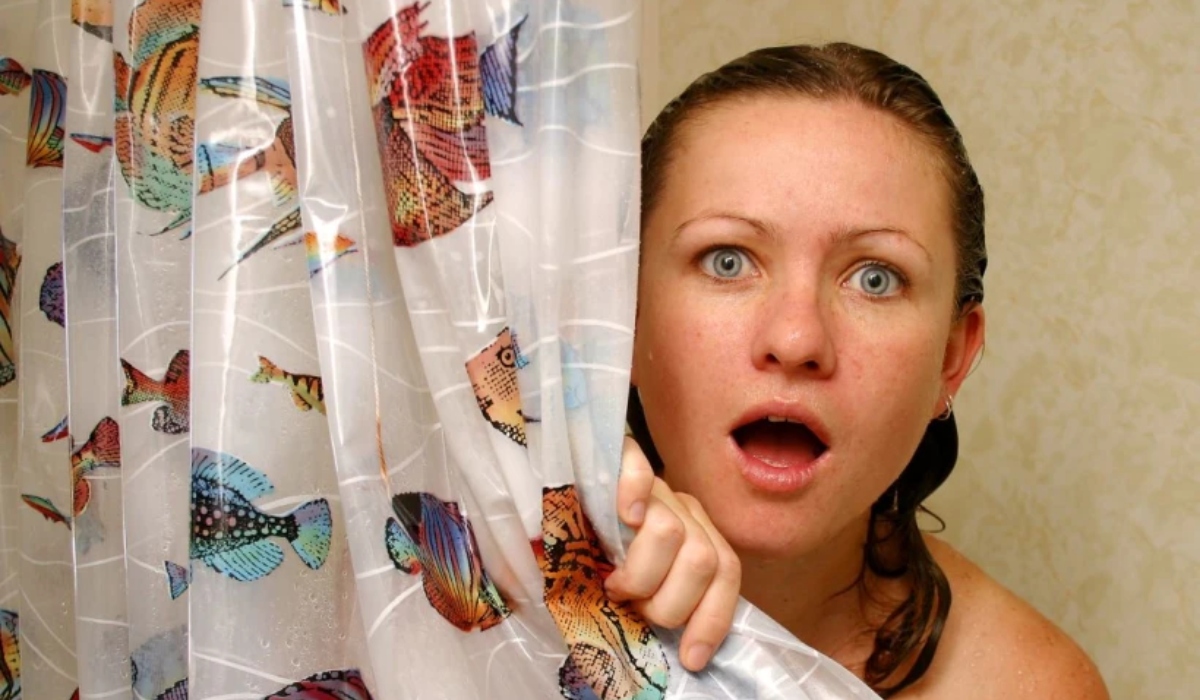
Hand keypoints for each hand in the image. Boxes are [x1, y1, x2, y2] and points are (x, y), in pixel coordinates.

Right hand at [605, 436, 741, 671]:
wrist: (565, 496)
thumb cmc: (599, 558)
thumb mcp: (641, 586)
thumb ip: (663, 601)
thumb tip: (684, 656)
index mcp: (697, 535)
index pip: (726, 572)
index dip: (712, 619)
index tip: (691, 657)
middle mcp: (682, 508)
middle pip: (701, 560)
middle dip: (668, 603)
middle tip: (635, 608)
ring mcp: (654, 484)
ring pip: (671, 532)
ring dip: (640, 575)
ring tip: (614, 585)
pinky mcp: (621, 460)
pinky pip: (638, 470)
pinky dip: (633, 493)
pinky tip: (624, 516)